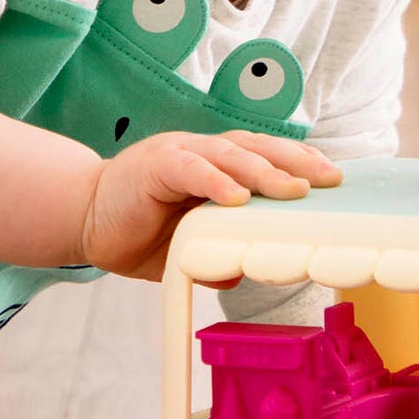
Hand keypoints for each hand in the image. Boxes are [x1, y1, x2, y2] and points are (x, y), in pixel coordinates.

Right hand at [76, 131, 340, 281]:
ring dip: (264, 171)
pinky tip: (237, 197)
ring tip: (294, 189)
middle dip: (297, 161)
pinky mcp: (155, 165)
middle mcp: (202, 152)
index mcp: (216, 165)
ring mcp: (179, 154)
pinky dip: (215, 181)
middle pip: (257, 147)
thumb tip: (242, 271)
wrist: (83, 220)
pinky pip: (191, 170)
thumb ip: (216, 253)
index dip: (300, 163)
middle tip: (331, 180)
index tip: (334, 180)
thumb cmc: (138, 231)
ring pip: (229, 154)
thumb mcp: (187, 248)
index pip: (266, 156)